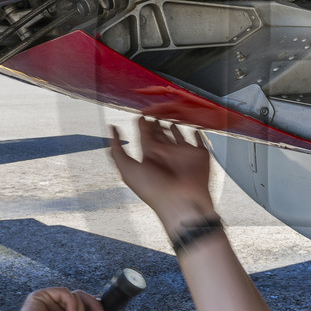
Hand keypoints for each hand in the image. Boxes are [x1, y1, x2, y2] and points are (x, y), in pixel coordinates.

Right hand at [0, 288, 110, 310]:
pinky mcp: (40, 296)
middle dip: (93, 304)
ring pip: (74, 295)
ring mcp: (49, 302)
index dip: (94, 306)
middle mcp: (56, 308)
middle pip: (81, 297)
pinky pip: (63, 291)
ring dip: (80, 309)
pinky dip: (71, 302)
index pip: (82, 305)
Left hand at [108, 114, 215, 233]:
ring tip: (171, 114)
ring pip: (178, 134)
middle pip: (161, 133)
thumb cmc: (153, 188)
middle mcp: (166, 155)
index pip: (144, 137)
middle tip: (154, 109)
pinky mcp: (198, 155)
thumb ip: (118, 150)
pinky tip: (194, 127)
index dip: (141, 125)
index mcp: (150, 158)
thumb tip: (111, 130)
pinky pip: (198, 140)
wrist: (180, 201)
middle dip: (157, 121)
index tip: (139, 114)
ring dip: (175, 124)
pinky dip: (197, 133)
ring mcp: (182, 154)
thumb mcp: (127, 169)